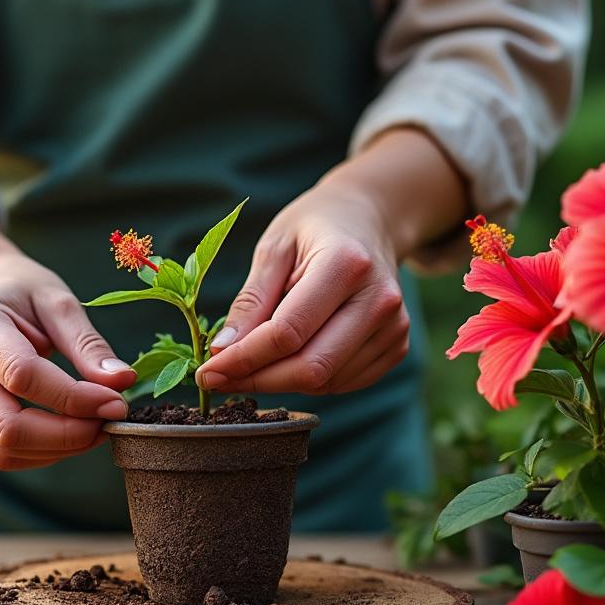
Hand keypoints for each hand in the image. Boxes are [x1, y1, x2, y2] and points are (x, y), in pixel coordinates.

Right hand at [0, 189, 134, 471]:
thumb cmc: (23, 295)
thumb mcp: (59, 303)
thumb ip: (88, 344)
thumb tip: (122, 383)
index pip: (23, 377)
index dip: (74, 398)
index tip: (117, 402)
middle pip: (7, 426)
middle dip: (68, 435)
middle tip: (109, 422)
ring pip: (3, 451)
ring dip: (59, 449)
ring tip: (95, 427)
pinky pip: (1, 455)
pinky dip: (43, 454)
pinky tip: (71, 434)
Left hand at [193, 128, 465, 395]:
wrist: (369, 221)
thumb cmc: (314, 228)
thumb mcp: (274, 247)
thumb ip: (251, 299)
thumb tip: (222, 350)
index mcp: (346, 264)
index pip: (287, 333)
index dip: (243, 360)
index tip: (207, 371)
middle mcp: (379, 299)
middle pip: (311, 368)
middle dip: (258, 380)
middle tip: (219, 380)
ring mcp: (394, 326)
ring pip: (327, 383)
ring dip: (280, 383)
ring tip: (251, 363)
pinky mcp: (398, 345)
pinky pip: (344, 383)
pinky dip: (309, 382)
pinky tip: (288, 360)